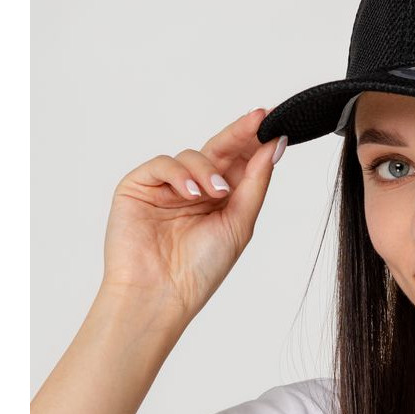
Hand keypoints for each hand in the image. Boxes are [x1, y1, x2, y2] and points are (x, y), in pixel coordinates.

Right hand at [100, 108, 285, 319]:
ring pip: (192, 154)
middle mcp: (195, 189)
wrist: (161, 294)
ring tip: (217, 193)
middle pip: (219, 149)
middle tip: (259, 119)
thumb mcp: (240, 223)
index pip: (240, 161)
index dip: (256, 141)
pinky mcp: (139, 186)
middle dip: (240, 134)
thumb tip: (274, 146)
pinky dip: (180, 173)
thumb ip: (256, 183)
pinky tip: (191, 193)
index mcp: (221, 199)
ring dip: (208, 169)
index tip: (275, 120)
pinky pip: (163, 164)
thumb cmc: (201, 268)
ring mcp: (167, 187)